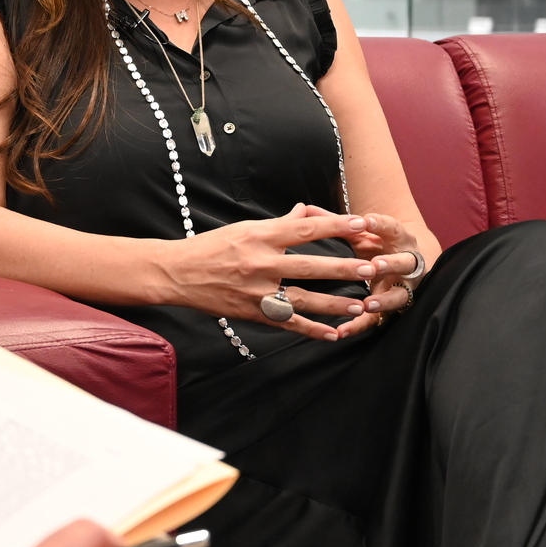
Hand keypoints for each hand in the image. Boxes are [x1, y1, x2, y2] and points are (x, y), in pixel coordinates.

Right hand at [158, 203, 387, 340]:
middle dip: (342, 268)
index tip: (360, 224)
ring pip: (302, 299)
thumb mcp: (243, 228)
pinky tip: (333, 334)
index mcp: (259, 236)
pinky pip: (287, 323)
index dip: (334, 226)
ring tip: (360, 305)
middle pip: (309, 266)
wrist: (176, 273)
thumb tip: (306, 212)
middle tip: (370, 269)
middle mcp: (259, 263)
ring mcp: (256, 291)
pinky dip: (311, 329)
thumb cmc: (210, 247)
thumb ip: (279, 224)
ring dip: (334, 304)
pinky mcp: (252, 312)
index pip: (304, 229)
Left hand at [298, 205, 426, 338]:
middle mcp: (407, 263)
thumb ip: (336, 223)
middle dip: (391, 264)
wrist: (408, 264)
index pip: (392, 228)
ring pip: (398, 295)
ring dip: (384, 300)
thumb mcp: (362, 232)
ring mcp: (403, 287)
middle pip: (405, 263)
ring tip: (368, 304)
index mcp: (398, 238)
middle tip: (375, 266)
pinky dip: (360, 325)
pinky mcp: (390, 308)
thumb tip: (305, 208)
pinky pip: (377, 320)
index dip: (380, 224)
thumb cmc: (377, 245)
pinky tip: (342, 330)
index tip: (366, 220)